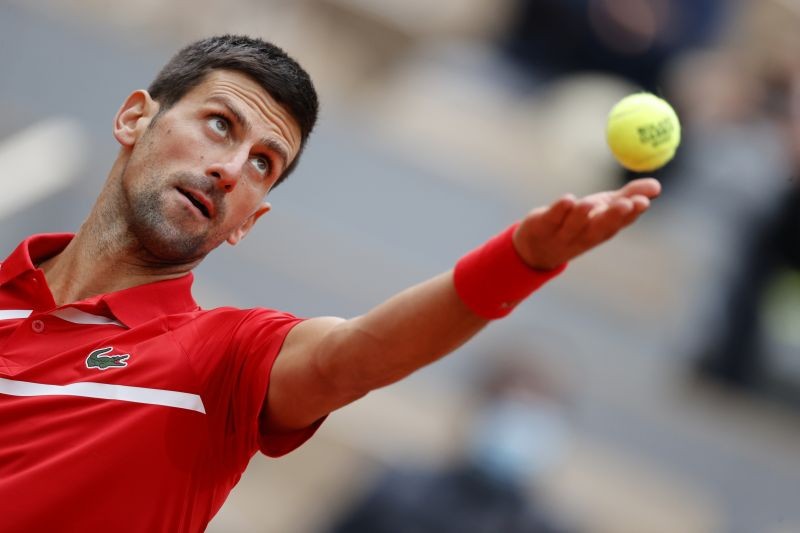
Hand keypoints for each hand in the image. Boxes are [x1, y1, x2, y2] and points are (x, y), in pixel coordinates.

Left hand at [513, 178, 661, 269]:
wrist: (536, 250)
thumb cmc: (577, 224)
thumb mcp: (602, 210)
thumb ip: (628, 196)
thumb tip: (657, 186)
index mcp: (600, 231)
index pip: (618, 225)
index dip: (631, 215)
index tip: (644, 202)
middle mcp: (583, 235)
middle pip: (599, 228)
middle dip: (613, 216)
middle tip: (627, 203)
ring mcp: (561, 233)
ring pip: (574, 225)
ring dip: (583, 214)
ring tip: (591, 202)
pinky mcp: (541, 225)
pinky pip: (551, 218)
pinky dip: (558, 210)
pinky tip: (567, 200)